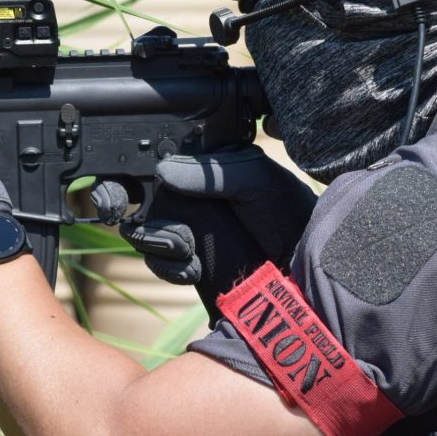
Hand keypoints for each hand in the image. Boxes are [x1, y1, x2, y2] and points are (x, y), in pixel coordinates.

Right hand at [121, 145, 315, 311]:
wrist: (306, 270)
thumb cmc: (291, 217)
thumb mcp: (257, 180)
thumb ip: (211, 172)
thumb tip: (162, 171)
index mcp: (205, 171)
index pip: (158, 165)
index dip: (138, 174)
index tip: (130, 187)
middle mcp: (192, 200)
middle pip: (141, 200)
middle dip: (135, 210)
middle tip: (148, 221)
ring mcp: (188, 233)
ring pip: (143, 233)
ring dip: (159, 242)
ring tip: (187, 249)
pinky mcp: (188, 264)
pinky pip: (158, 263)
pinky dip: (168, 267)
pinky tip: (193, 269)